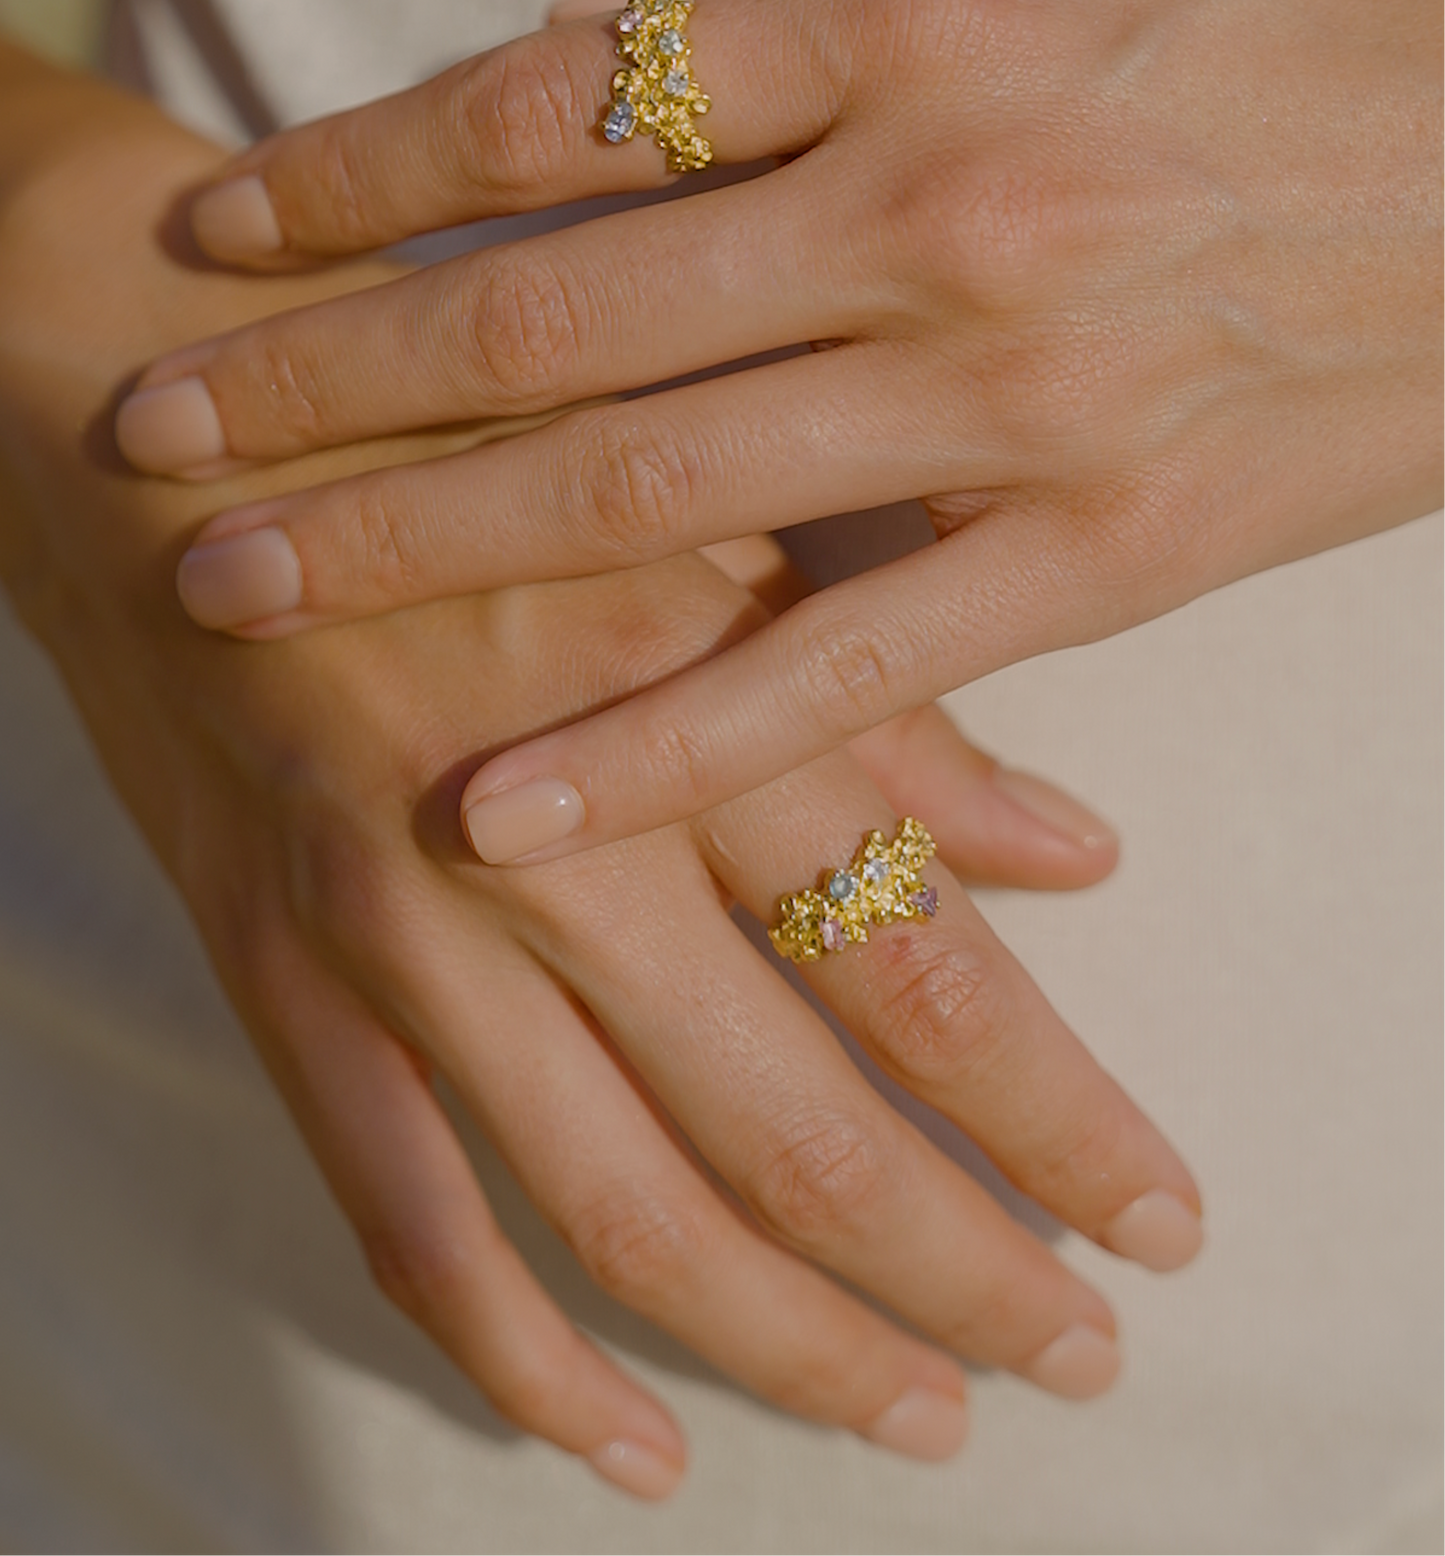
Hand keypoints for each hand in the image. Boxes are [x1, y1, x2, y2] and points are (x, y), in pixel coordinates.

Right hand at [2, 58, 1200, 1495]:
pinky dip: (522, 1357)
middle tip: (1078, 1360)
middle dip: (960, 1270)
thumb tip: (1075, 852)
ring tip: (916, 1414)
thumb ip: (878, 702)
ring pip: (624, 1209)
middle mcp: (552, 841)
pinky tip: (634, 1441)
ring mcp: (401, 929)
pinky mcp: (280, 977)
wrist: (148, 422)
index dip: (1056, 1118)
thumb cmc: (455, 442)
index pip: (917, 968)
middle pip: (796, 1126)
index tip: (1156, 1218)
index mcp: (684, 701)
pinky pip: (403, 1218)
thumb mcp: (696, 522)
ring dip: (789, 1341)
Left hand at [113, 0, 1444, 857]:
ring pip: (652, 486)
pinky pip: (838, 664)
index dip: (362, 169)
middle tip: (153, 440)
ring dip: (419, 547)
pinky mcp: (1099, 545)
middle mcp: (927, 199)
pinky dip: (656, 740)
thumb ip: (796, 46)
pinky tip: (506, 799)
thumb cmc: (1292, 29)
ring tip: (239, 597)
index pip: (554, 104)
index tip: (227, 227)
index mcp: (905, 22)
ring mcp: (1009, 384)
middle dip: (321, 379)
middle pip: (551, 309)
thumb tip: (579, 73)